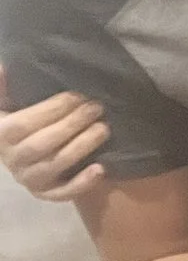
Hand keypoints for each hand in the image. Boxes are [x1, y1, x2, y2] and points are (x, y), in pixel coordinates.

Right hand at [0, 66, 109, 201]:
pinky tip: (100, 169)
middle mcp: (12, 159)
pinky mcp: (46, 193)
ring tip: (104, 128)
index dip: (52, 109)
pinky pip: (62, 193)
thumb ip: (5, 88)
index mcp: (1, 134)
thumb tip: (4, 67)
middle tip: (97, 107)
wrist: (25, 151)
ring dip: (82, 147)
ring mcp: (29, 178)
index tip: (77, 95)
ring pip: (55, 165)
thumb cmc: (23, 118)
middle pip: (42, 144)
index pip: (23, 124)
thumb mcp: (10, 101)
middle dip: (72, 124)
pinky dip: (81, 184)